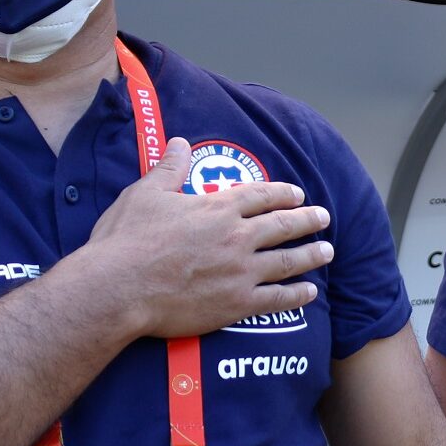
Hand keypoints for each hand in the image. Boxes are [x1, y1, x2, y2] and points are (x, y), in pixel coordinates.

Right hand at [78, 137, 333, 337]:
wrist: (118, 288)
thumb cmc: (126, 239)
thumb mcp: (146, 194)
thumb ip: (168, 169)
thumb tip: (179, 142)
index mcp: (218, 208)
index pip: (261, 196)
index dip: (283, 194)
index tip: (298, 194)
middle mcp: (237, 237)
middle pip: (283, 225)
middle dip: (307, 220)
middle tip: (324, 218)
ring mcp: (241, 272)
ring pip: (289, 261)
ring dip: (311, 255)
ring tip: (327, 250)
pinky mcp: (237, 303)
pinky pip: (277, 299)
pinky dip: (297, 295)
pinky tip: (310, 292)